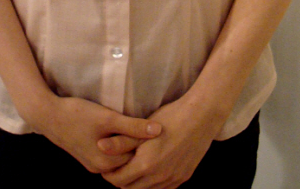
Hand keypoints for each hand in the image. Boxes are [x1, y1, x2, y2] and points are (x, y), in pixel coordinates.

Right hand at [43, 96, 161, 174]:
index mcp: (107, 163)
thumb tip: (159, 131)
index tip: (159, 125)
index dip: (147, 140)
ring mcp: (93, 163)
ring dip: (128, 143)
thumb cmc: (78, 114)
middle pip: (128, 158)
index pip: (136, 155)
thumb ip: (134, 126)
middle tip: (152, 126)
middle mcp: (101, 168)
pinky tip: (121, 131)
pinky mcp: (88, 155)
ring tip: (137, 126)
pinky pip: (109, 154)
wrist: (48, 115)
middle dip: (139, 143)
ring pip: (119, 156)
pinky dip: (118, 145)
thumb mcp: (108, 117)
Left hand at [99, 96, 218, 188]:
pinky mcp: (183, 178)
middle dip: (121, 179)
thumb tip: (99, 146)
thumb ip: (120, 141)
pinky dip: (153, 182)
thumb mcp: (141, 127)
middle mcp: (159, 178)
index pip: (118, 181)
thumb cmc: (169, 118)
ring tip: (134, 164)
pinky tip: (152, 167)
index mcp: (146, 166)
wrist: (200, 117)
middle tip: (118, 164)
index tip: (106, 164)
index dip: (109, 174)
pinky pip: (163, 187)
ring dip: (137, 182)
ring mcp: (172, 180)